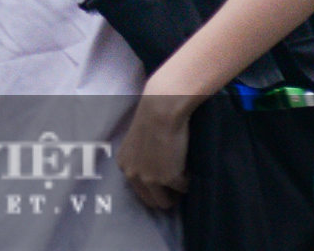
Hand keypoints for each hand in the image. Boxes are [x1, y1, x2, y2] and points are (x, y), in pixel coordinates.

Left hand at [118, 92, 192, 210]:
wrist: (162, 110)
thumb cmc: (152, 118)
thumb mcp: (138, 143)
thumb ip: (141, 160)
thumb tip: (155, 171)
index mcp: (124, 165)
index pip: (139, 191)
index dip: (154, 187)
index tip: (165, 180)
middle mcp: (133, 175)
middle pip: (152, 201)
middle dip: (165, 196)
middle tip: (176, 183)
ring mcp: (150, 179)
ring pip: (166, 202)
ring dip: (176, 192)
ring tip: (182, 175)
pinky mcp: (169, 178)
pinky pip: (184, 188)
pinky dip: (189, 179)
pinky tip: (188, 164)